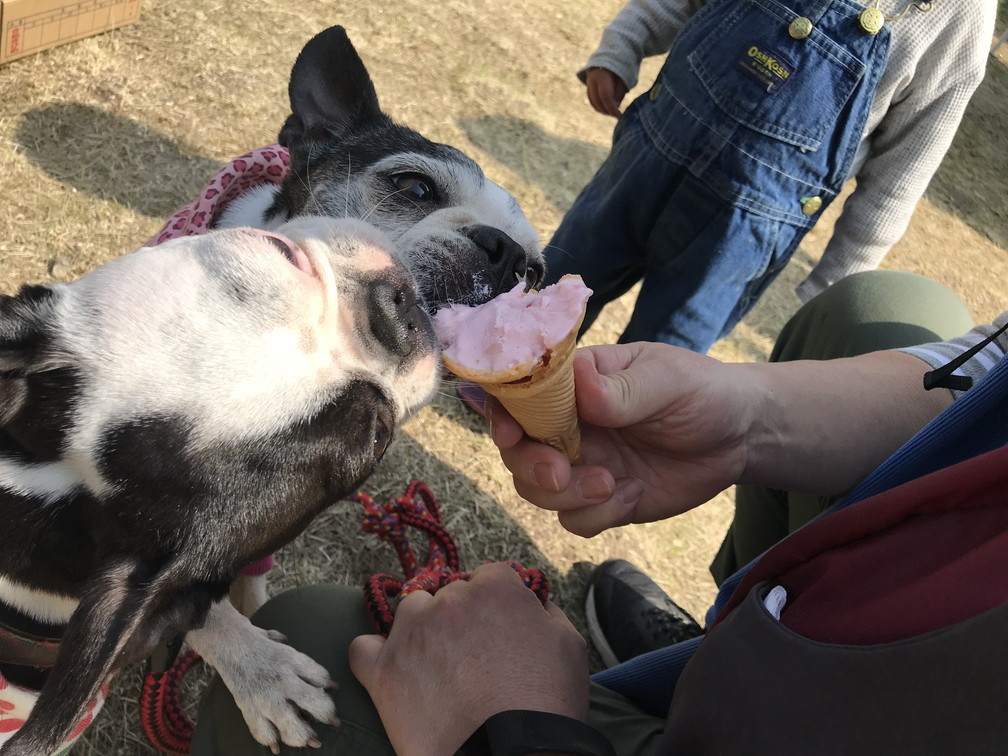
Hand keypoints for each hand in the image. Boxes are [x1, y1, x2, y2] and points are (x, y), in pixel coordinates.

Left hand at [349, 563, 588, 755]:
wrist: (510, 755)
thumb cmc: (547, 703)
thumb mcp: (569, 645)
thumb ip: (546, 612)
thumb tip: (534, 605)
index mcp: (494, 588)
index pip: (489, 577)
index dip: (496, 604)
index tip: (501, 630)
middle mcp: (448, 600)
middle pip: (448, 594)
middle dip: (461, 619)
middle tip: (476, 657)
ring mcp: (412, 634)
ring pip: (408, 612)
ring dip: (422, 630)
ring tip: (438, 666)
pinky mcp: (384, 672)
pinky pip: (363, 648)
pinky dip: (376, 656)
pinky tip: (393, 670)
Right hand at [489, 343, 753, 536]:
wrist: (740, 438)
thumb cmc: (701, 392)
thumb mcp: (668, 381)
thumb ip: (623, 390)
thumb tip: (579, 384)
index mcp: (574, 384)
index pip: (519, 394)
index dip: (502, 414)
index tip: (509, 434)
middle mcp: (568, 424)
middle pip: (517, 450)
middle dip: (531, 466)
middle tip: (562, 474)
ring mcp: (583, 464)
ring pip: (537, 491)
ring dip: (566, 497)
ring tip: (614, 485)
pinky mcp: (601, 500)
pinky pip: (574, 520)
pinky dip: (598, 516)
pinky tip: (634, 494)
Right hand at [585, 67, 627, 117]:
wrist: (612, 53)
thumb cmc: (622, 67)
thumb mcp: (623, 79)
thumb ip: (618, 93)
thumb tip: (614, 107)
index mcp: (602, 75)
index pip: (605, 96)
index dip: (612, 108)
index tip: (620, 116)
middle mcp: (592, 79)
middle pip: (597, 101)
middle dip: (607, 111)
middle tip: (616, 115)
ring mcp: (588, 82)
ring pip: (592, 102)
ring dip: (602, 110)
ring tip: (612, 112)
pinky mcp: (588, 85)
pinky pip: (591, 99)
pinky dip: (598, 106)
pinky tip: (607, 108)